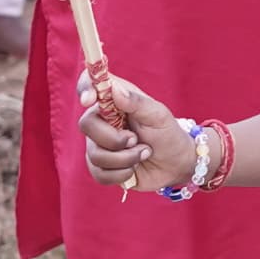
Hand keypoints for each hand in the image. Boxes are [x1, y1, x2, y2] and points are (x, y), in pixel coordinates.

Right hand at [81, 68, 182, 193]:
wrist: (175, 165)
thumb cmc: (167, 133)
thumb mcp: (158, 115)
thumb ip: (137, 102)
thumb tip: (115, 89)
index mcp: (115, 100)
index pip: (89, 84)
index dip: (84, 88)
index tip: (89, 100)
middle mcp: (102, 120)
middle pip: (86, 124)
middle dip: (114, 138)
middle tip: (135, 139)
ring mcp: (99, 144)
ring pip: (95, 154)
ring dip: (125, 158)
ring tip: (144, 153)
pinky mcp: (101, 167)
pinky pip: (98, 173)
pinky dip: (121, 174)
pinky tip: (134, 168)